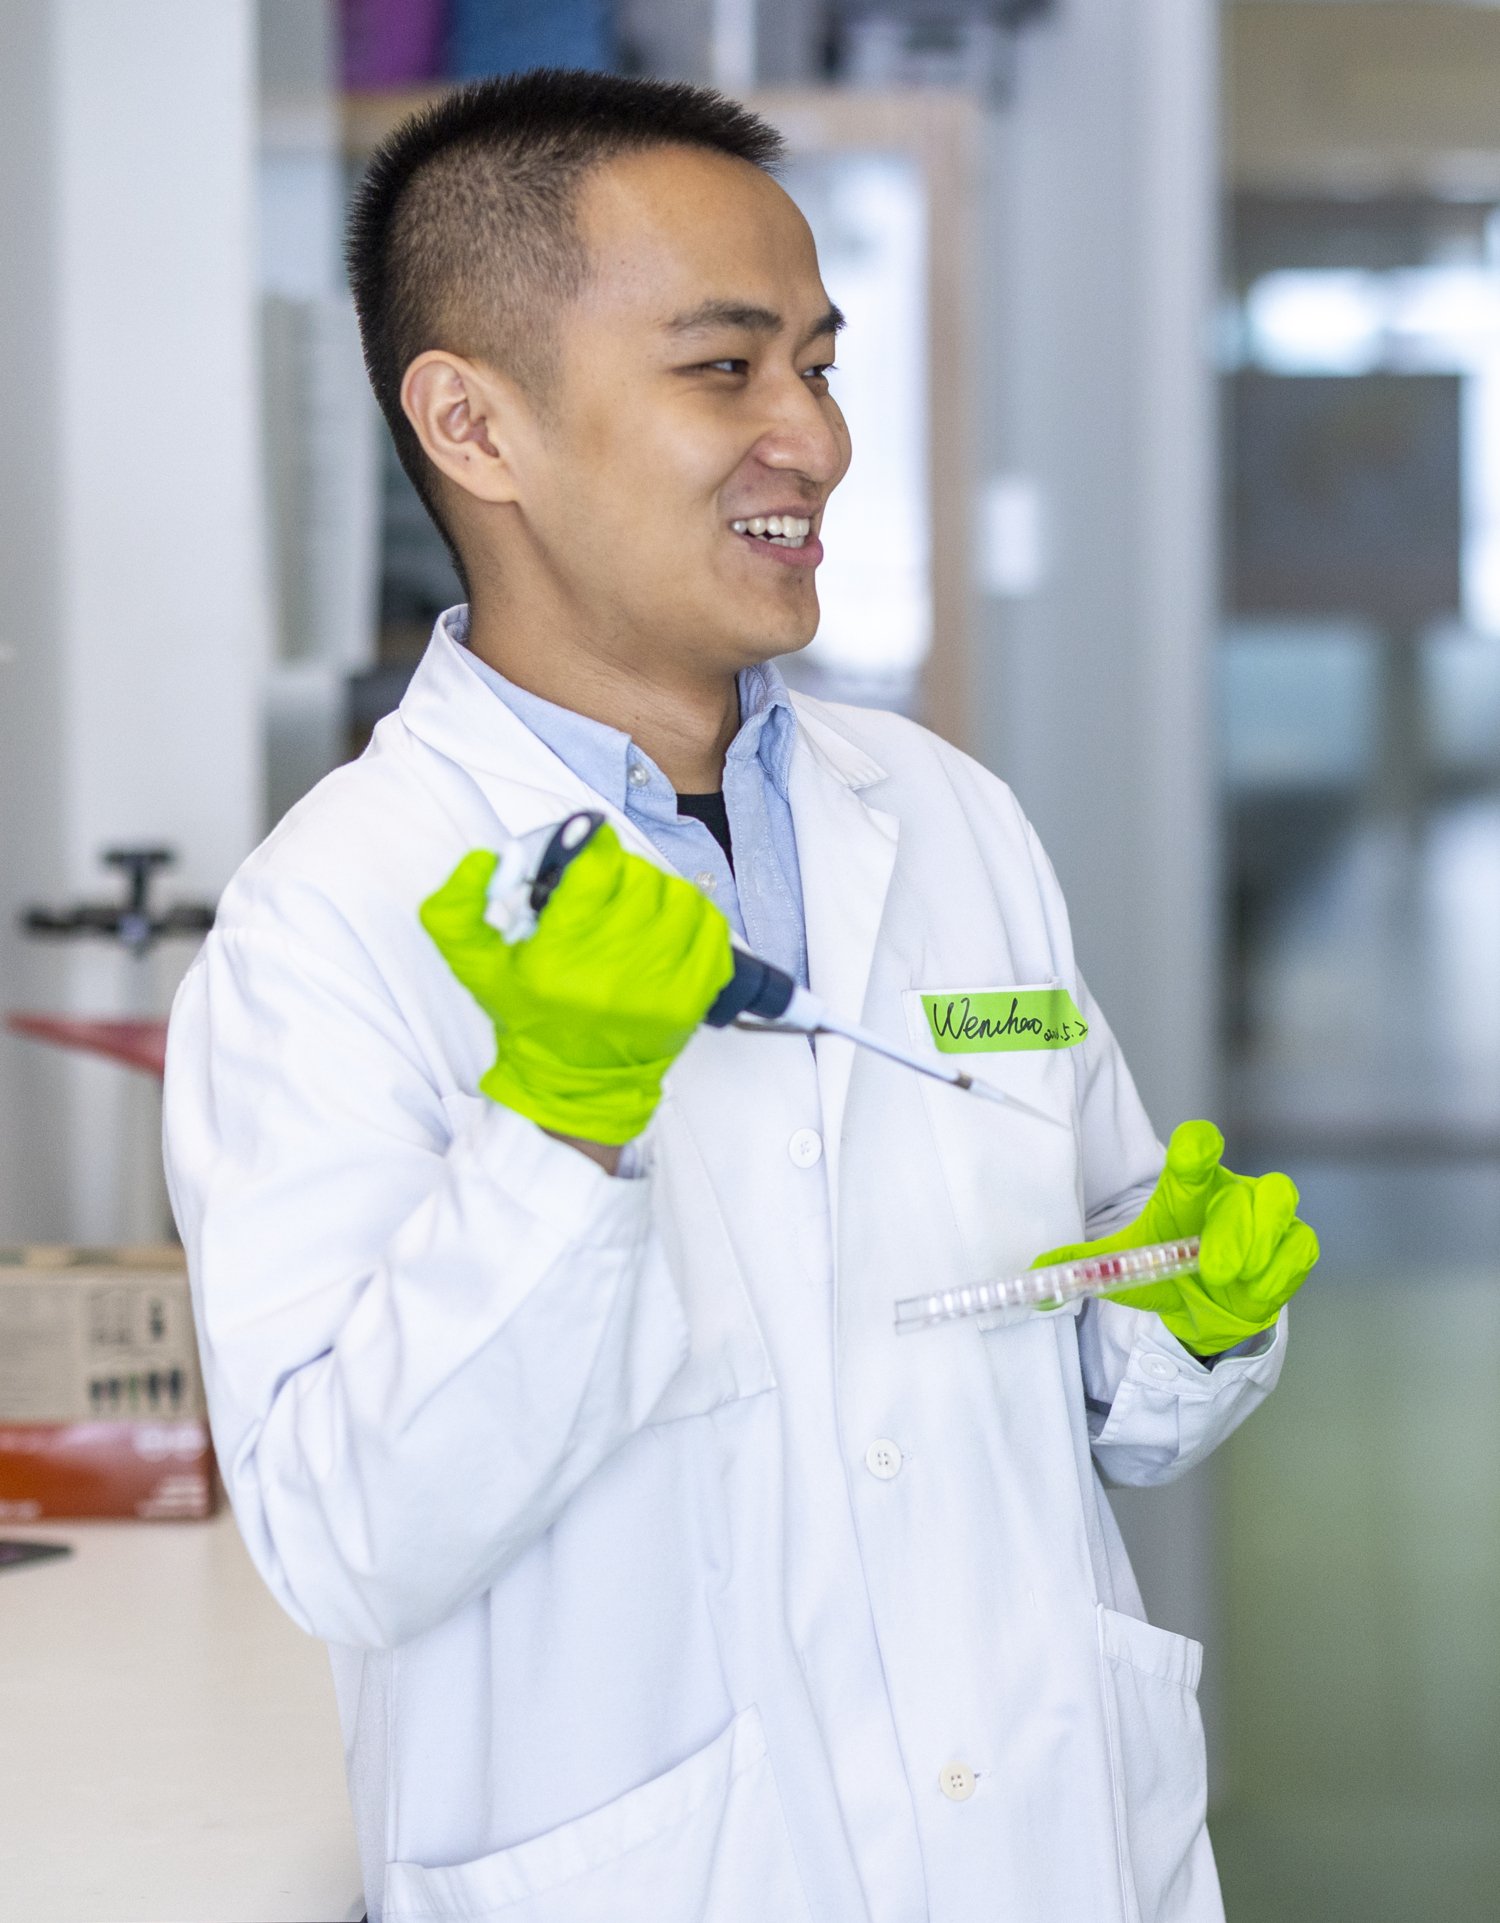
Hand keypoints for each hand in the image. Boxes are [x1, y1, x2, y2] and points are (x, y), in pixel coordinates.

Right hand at [420, 824, 734, 1145]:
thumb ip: (457, 910)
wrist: (575, 1083)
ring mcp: (659, 986)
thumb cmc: (530, 1017)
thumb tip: (484, 860)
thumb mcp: (476, 967)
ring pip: (677, 896)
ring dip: (658, 895)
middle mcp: (612, 971)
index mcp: (557, 959)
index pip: (594, 869)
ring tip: (637, 914)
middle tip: (608, 894)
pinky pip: (711, 927)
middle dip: (621, 877)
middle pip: (638, 878)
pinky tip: (668, 931)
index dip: (592, 851)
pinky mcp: (692, 997)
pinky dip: (693, 919)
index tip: (588, 858)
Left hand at [1032, 1120, 1318, 1355]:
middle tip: (1213, 1268)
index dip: (1197, 1147)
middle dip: (1233, 1231)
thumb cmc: (1165, 1270)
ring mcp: (1268, 1216)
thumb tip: (1037, 1280)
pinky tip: (1256, 1291)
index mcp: (1188, 1187)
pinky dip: (1279, 1273)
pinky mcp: (1294, 1244)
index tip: (1196, 1151)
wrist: (1207, 1305)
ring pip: (1279, 1210)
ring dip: (1258, 1248)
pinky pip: (1299, 1247)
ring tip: (1231, 1279)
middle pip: (1245, 1192)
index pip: (1195, 1150)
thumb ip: (1083, 1267)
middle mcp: (1232, 1192)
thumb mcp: (1122, 1267)